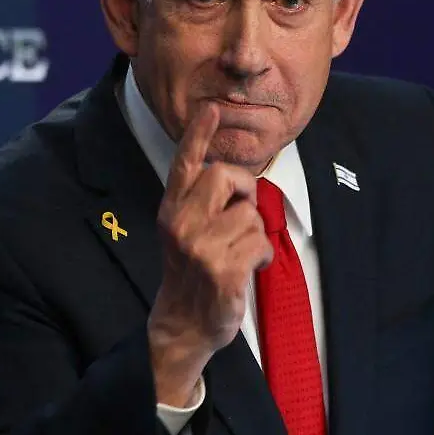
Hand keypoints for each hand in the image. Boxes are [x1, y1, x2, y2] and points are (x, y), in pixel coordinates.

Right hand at [147, 103, 273, 406]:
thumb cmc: (191, 273)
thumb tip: (237, 181)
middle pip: (227, 176)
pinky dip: (261, 258)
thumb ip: (201, 203)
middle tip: (241, 215)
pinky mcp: (222, 270)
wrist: (182, 324)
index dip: (198, 135)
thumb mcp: (184, 232)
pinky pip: (260, 244)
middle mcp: (181, 224)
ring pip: (250, 215)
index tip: (211, 110)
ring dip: (254, 236)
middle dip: (246, 191)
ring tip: (236, 255)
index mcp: (172, 210)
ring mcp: (200, 247)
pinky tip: (245, 270)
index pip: (185, 164)